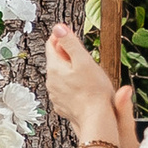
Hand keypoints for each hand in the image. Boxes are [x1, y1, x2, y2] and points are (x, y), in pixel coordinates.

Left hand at [45, 22, 130, 147]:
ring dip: (70, 70)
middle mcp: (51, 81)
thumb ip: (70, 43)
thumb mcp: (84, 61)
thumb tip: (58, 28)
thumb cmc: (94, 92)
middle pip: (55, 60)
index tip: (71, 35)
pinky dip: (72, 85)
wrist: (96, 120)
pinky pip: (65, 89)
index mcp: (54, 68)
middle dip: (68, 54)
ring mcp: (55, 94)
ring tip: (86, 73)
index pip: (51, 44)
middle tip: (83, 55)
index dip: (62, 37)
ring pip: (60, 75)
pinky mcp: (62, 105)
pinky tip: (84, 88)